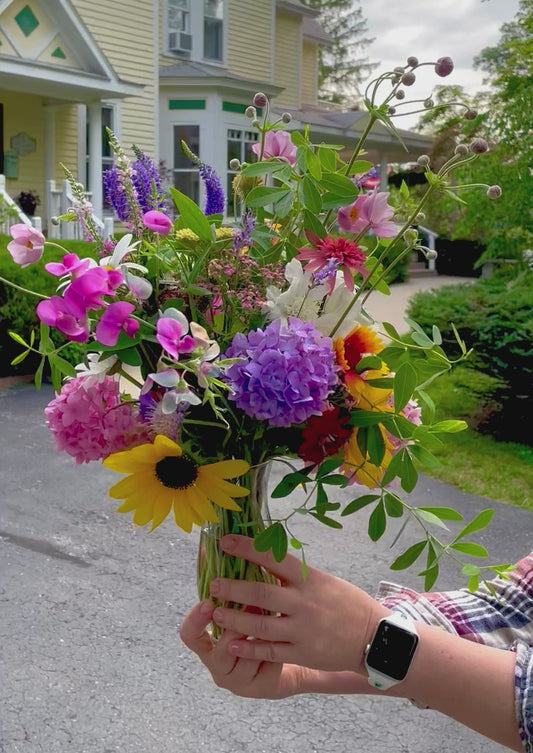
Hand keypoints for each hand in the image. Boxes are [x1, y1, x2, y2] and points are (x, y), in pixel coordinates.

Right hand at [179, 599, 313, 698]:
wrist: (284, 660)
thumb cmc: (254, 627)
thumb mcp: (237, 610)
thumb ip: (228, 588)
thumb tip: (215, 549)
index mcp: (206, 645)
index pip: (189, 635)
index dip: (196, 620)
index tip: (209, 602)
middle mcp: (218, 665)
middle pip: (219, 651)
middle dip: (235, 626)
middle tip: (250, 604)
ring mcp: (238, 680)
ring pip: (246, 659)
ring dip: (258, 634)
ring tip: (272, 612)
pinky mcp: (261, 686)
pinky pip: (267, 665)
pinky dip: (275, 645)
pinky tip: (285, 629)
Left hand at [206, 534, 389, 672]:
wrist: (375, 638)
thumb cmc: (346, 603)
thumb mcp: (324, 580)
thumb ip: (295, 574)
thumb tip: (263, 558)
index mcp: (309, 579)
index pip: (273, 558)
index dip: (247, 548)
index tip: (225, 541)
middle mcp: (304, 603)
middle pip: (261, 593)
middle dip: (233, 589)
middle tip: (214, 585)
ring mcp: (302, 630)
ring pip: (260, 625)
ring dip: (235, 619)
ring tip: (216, 614)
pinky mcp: (303, 653)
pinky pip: (270, 651)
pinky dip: (249, 648)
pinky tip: (233, 645)